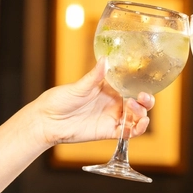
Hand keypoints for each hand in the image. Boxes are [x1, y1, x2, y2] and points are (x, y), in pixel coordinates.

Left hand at [34, 58, 154, 147]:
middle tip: (142, 98)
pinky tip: (139, 125)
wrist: (46, 121)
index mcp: (110, 88)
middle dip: (146, 101)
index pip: (132, 86)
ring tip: (134, 109)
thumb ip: (94, 76)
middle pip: (139, 103)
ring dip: (142, 114)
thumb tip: (105, 60)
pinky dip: (138, 130)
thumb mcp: (79, 87)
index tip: (143, 85)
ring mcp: (112, 118)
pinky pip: (128, 132)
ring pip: (136, 117)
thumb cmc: (59, 99)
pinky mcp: (109, 131)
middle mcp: (114, 103)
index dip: (141, 86)